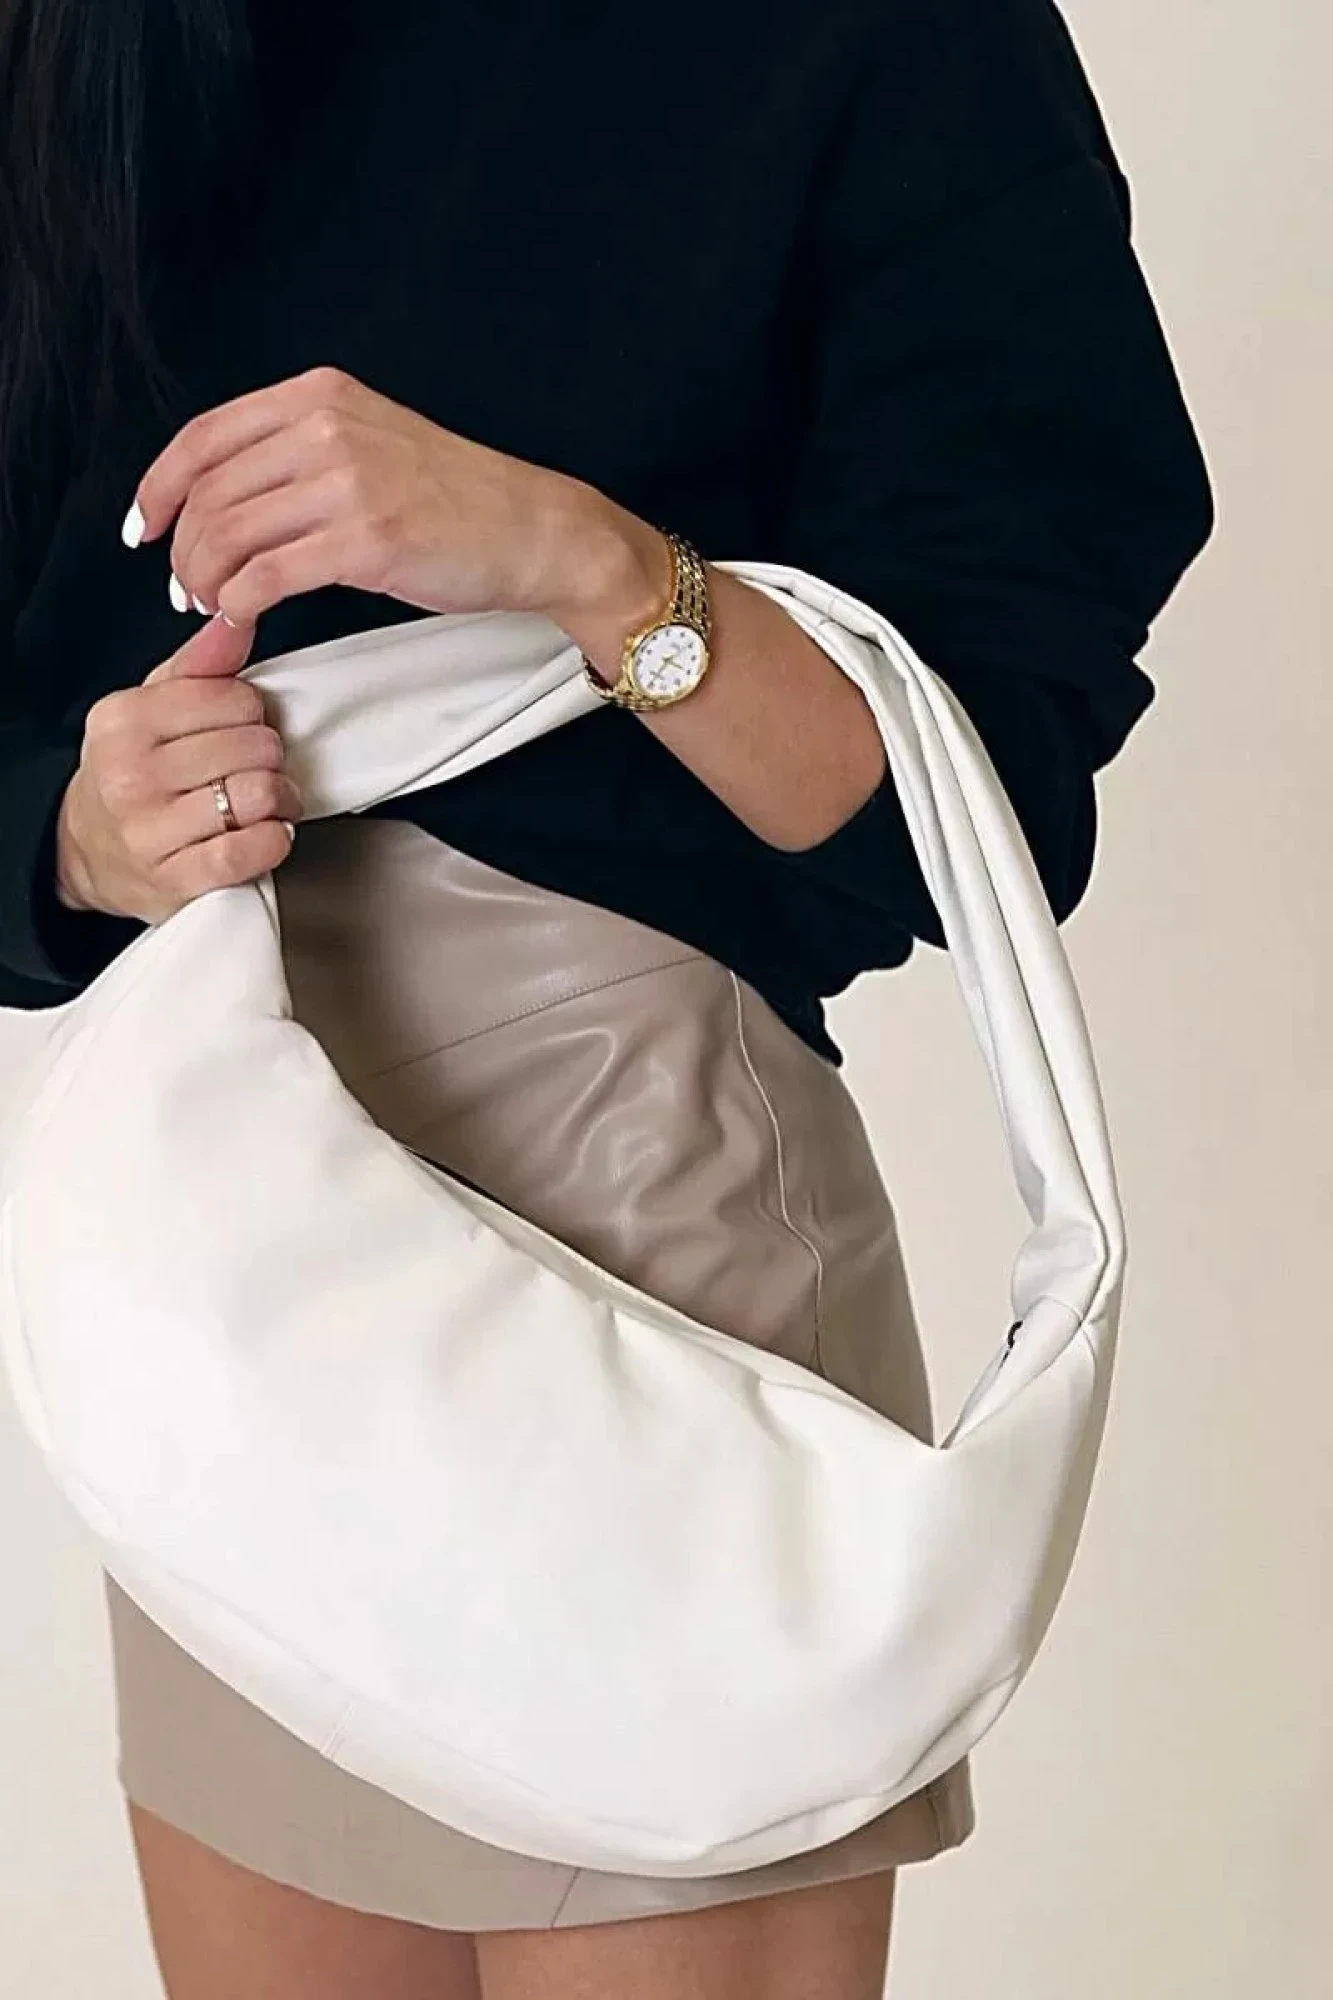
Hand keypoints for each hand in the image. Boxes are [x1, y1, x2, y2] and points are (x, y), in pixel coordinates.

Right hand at [55, 616, 304, 923]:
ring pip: (260, 795)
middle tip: (259, 766)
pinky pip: (253, 849)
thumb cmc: (132, 773)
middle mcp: (131, 775)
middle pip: (255, 746)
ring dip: (282, 799)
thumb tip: (237, 616)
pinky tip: (266, 832)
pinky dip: (275, 839)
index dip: (254, 711)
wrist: (90, 852)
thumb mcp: (152, 707)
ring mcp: (150, 831)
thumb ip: (201, 663)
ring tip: (269, 801)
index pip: (235, 697)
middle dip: (270, 756)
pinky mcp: (177, 879)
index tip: (243, 725)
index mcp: (124, 720)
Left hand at [124, 366, 634, 629]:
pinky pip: (268, 576)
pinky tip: (243, 618)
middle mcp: (327, 427)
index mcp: (319, 395)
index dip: (159, 488)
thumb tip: (227, 494)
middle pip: (210, 492)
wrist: (533, 529)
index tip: (145, 529)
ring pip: (230, 535)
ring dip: (207, 581)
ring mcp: (346, 482)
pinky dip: (241, 603)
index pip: (204, 437)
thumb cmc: (457, 501)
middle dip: (183, 551)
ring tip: (213, 607)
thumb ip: (301, 450)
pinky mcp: (365, 540)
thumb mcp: (370, 441)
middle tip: (184, 590)